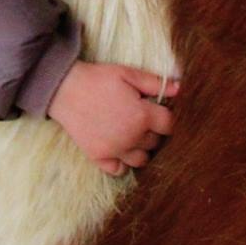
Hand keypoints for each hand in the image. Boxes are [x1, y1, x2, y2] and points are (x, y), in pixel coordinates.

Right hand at [48, 60, 178, 176]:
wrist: (64, 89)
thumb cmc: (98, 79)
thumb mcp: (128, 74)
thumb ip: (156, 83)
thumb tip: (181, 89)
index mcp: (142, 116)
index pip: (169, 125)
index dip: (168, 118)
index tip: (161, 112)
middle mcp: (131, 137)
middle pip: (156, 142)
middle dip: (154, 131)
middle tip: (143, 118)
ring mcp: (115, 150)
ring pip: (141, 159)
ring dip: (142, 148)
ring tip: (133, 134)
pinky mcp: (98, 157)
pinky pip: (119, 170)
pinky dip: (123, 163)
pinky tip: (120, 149)